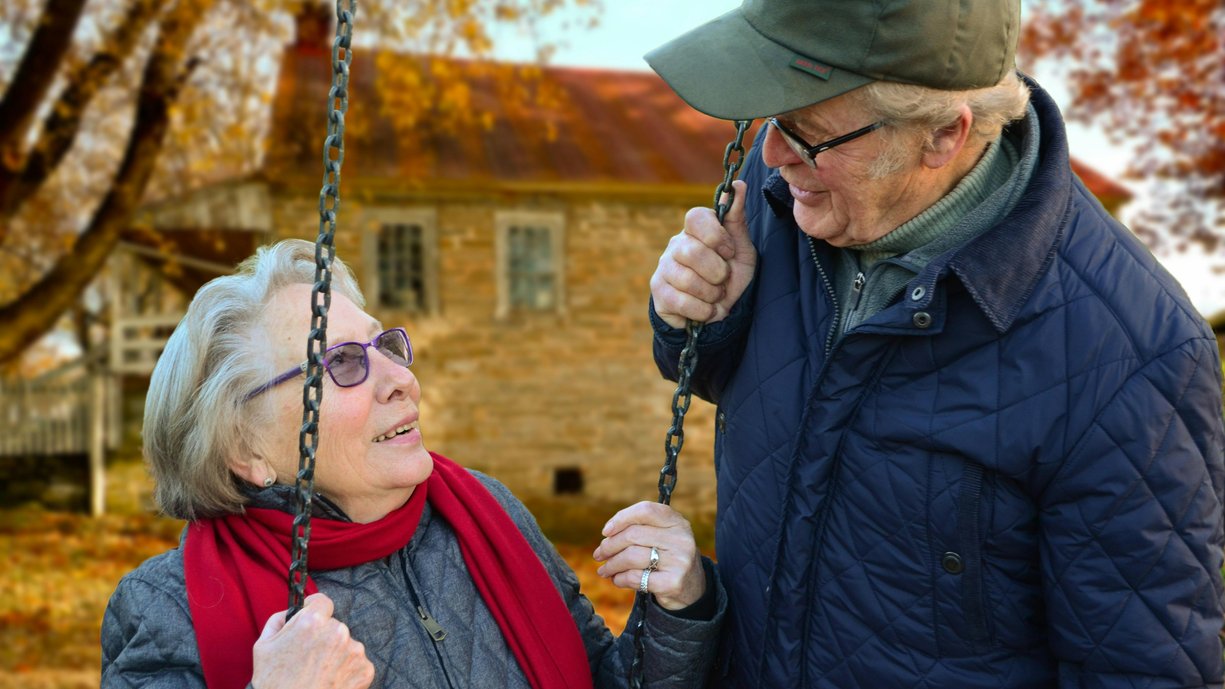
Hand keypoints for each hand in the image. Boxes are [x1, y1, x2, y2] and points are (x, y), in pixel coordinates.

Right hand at [252, 593, 374, 688]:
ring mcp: (354, 651)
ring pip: (346, 644)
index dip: (314, 610)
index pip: (322, 602)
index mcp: (313, 622)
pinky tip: (330, 681)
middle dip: (324, 637)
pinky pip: (356, 663)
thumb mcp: (263, 646)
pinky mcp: (365, 670)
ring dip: (336, 654)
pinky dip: (347, 670)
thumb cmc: (273, 682)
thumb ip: (279, 620)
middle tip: (309, 657)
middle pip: (334, 625)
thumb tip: (291, 611)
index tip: (312, 620)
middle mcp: (338, 632)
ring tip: (319, 673)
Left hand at [592, 502, 704, 610]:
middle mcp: (681, 539)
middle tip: (599, 554)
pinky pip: (635, 577)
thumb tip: (607, 534)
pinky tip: (617, 580)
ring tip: (604, 570)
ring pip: (631, 557)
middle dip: (610, 546)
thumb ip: (641, 528)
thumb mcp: (664, 536)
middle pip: (633, 535)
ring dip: (611, 564)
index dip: (621, 518)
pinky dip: (620, 579)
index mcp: (677, 522)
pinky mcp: (672, 583)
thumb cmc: (668, 557)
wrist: (692, 588)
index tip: (606, 531)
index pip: (645, 510)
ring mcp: (679, 561)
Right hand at [650, 179, 755, 328]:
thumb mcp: (741, 249)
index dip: (716, 236)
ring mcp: (663, 268)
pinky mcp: (658, 292)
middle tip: (723, 280)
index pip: (695, 217)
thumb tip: (738, 185)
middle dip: (718, 273)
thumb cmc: (730, 276)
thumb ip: (737, 218)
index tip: (729, 252)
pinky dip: (702, 311)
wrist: (719, 312)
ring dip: (712, 294)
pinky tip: (706, 310)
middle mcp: (675, 245)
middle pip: (693, 252)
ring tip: (715, 296)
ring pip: (687, 280)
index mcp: (696, 230)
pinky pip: (681, 301)